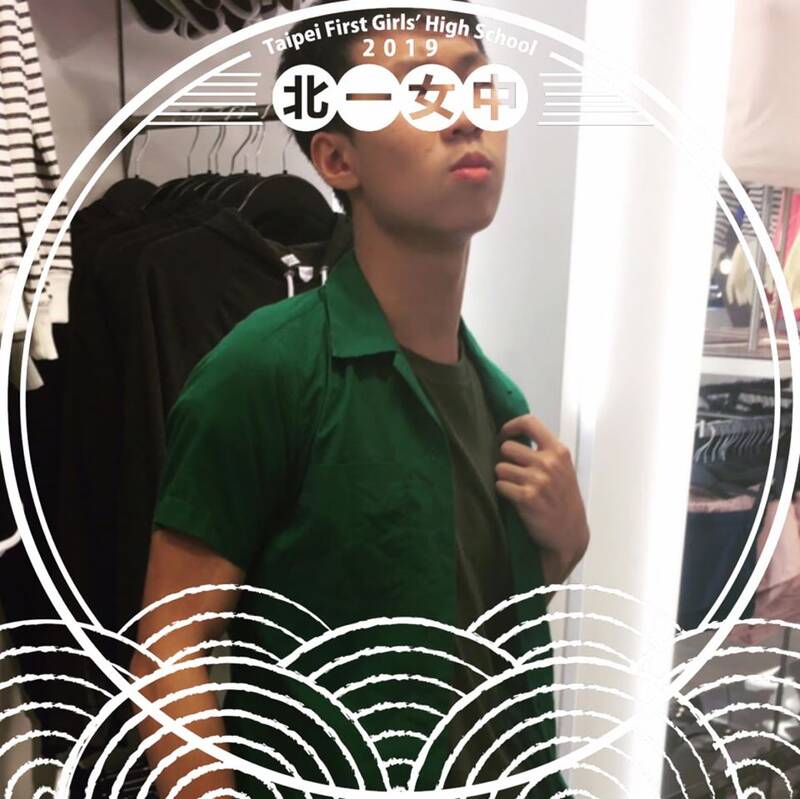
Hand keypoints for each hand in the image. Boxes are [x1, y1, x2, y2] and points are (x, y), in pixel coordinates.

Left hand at [495, 415, 589, 585]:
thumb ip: (543, 452)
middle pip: (507, 447)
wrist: (569, 532)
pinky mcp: (526, 497)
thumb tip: (513, 437)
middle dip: (505, 460)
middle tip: (513, 472)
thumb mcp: (562, 469)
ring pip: (500, 468)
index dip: (510, 426)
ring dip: (504, 478)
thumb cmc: (563, 499)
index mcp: (558, 451)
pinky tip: (515, 499)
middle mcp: (549, 462)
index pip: (529, 422)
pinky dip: (503, 492)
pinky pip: (500, 485)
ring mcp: (538, 480)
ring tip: (517, 487)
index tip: (503, 434)